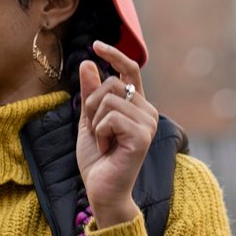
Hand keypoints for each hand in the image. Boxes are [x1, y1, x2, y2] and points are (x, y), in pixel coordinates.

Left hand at [76, 40, 157, 226]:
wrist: (102, 190)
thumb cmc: (98, 159)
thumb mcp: (89, 120)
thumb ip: (90, 93)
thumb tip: (87, 63)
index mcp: (136, 106)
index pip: (130, 70)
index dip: (115, 54)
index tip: (96, 45)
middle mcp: (148, 111)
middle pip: (111, 84)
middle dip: (91, 105)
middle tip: (96, 131)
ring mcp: (148, 123)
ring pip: (108, 100)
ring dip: (95, 122)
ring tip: (102, 142)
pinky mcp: (143, 136)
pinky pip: (110, 117)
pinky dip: (99, 133)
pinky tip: (106, 148)